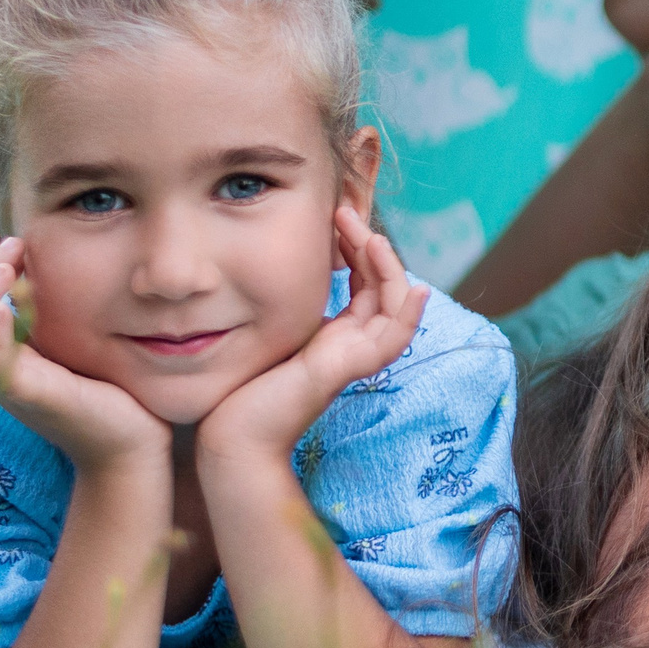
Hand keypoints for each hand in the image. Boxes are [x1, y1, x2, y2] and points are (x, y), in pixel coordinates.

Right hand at [0, 237, 167, 469]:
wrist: (136, 448)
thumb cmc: (118, 395)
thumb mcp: (84, 346)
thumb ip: (64, 318)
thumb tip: (59, 274)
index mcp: (11, 359)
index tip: (17, 244)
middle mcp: (2, 374)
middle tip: (12, 245)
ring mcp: (11, 389)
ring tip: (4, 268)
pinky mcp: (30, 398)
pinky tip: (5, 306)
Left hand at [200, 206, 427, 461]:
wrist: (233, 434)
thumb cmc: (244, 388)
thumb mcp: (269, 331)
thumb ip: (286, 307)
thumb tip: (278, 268)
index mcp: (337, 335)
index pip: (366, 282)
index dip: (359, 247)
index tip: (337, 216)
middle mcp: (352, 343)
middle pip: (384, 286)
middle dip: (370, 246)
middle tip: (346, 213)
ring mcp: (354, 357)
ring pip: (396, 306)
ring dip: (390, 268)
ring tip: (371, 236)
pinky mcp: (348, 368)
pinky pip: (393, 340)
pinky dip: (408, 314)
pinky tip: (415, 288)